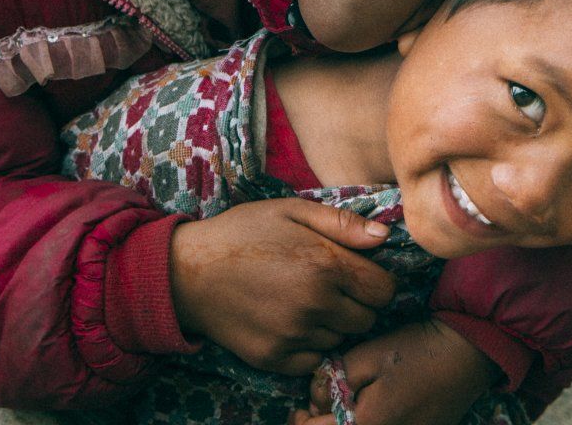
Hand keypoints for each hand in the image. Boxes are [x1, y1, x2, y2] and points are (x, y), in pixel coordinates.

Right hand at [170, 201, 397, 375]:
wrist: (186, 272)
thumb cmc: (243, 233)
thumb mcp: (293, 211)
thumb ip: (343, 223)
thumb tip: (384, 237)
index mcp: (326, 266)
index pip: (385, 290)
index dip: (377, 282)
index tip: (359, 275)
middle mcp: (315, 305)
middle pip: (367, 319)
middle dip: (358, 304)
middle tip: (331, 288)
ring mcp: (293, 335)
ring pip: (341, 339)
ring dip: (333, 325)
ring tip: (306, 302)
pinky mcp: (273, 357)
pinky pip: (313, 360)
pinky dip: (310, 346)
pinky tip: (292, 323)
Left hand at [292, 322, 497, 424]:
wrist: (470, 351)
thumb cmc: (417, 350)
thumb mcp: (367, 355)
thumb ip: (331, 379)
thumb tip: (313, 397)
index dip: (301, 420)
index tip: (302, 404)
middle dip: (323, 423)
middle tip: (322, 402)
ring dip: (347, 423)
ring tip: (349, 403)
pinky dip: (371, 424)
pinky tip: (374, 407)